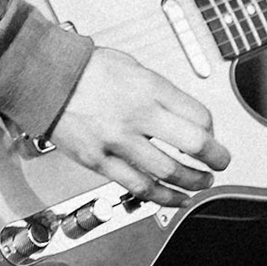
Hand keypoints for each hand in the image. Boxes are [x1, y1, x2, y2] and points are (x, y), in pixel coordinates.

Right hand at [45, 47, 231, 206]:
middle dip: (215, 158)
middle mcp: (138, 116)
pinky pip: (138, 187)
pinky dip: (162, 197)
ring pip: (169, 172)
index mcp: (150, 88)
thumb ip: (159, 91)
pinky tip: (174, 199)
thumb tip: (182, 112)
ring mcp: (118, 142)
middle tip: (220, 163)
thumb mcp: (134, 67)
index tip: (212, 134)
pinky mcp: (100, 162)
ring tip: (201, 183)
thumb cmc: (85, 69)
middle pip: (193, 144)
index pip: (199, 115)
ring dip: (192, 182)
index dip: (212, 129)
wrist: (45, 79)